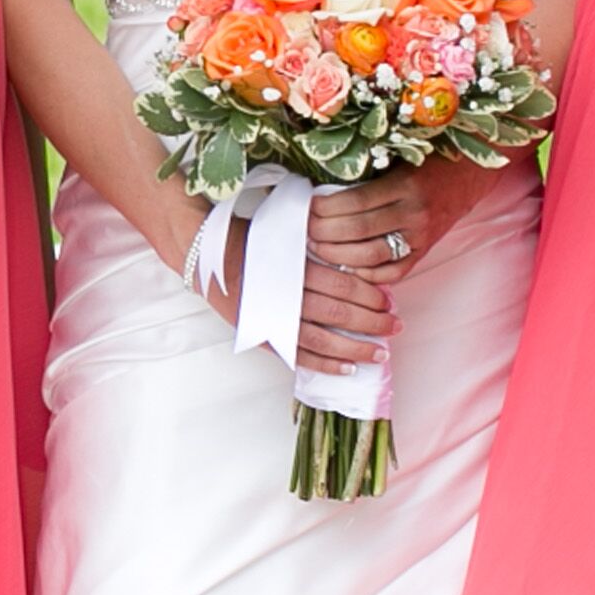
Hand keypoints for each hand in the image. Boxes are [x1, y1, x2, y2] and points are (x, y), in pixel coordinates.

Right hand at [182, 178, 420, 372]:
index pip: (341, 283)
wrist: (199, 250)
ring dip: (354, 349)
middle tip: (395, 325)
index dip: (369, 294)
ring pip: (320, 339)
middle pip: (336, 312)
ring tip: (380, 354)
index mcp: (290, 263)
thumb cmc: (246, 233)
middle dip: (370, 322)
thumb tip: (357, 255)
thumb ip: (315, 240)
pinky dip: (323, 364)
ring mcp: (268, 316)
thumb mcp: (283, 225)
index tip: (389, 298)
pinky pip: (296, 356)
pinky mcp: (259, 333)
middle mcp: (280, 291)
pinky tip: (347, 369)